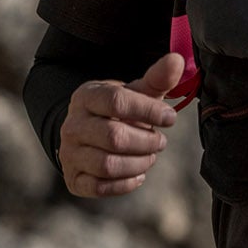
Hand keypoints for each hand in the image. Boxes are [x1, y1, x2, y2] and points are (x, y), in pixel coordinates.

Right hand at [57, 52, 183, 197]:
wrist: (87, 133)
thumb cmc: (119, 111)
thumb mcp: (136, 92)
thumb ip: (157, 78)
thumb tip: (177, 60)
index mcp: (87, 96)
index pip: (117, 101)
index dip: (149, 111)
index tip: (170, 118)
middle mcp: (72, 125)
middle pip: (114, 137)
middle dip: (146, 142)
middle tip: (160, 141)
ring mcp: (70, 153)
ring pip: (108, 165)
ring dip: (139, 164)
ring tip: (150, 157)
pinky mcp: (74, 178)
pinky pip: (100, 187)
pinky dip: (125, 183)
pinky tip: (137, 174)